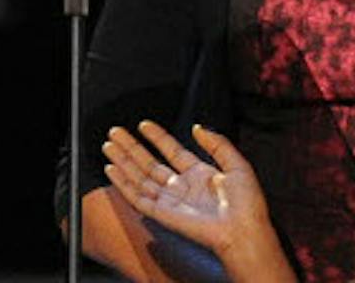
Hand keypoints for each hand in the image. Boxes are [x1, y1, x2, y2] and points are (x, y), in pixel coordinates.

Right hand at [103, 121, 269, 259]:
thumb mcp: (237, 164)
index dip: (157, 137)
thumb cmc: (246, 203)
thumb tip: (198, 127)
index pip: (172, 151)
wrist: (242, 228)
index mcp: (200, 174)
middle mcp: (182, 186)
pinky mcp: (162, 213)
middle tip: (116, 131)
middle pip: (149, 162)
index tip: (144, 125)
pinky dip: (123, 184)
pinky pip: (137, 197)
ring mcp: (170, 199)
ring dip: (123, 161)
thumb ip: (217, 143)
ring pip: (139, 177)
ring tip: (109, 145)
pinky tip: (112, 170)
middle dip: (132, 147)